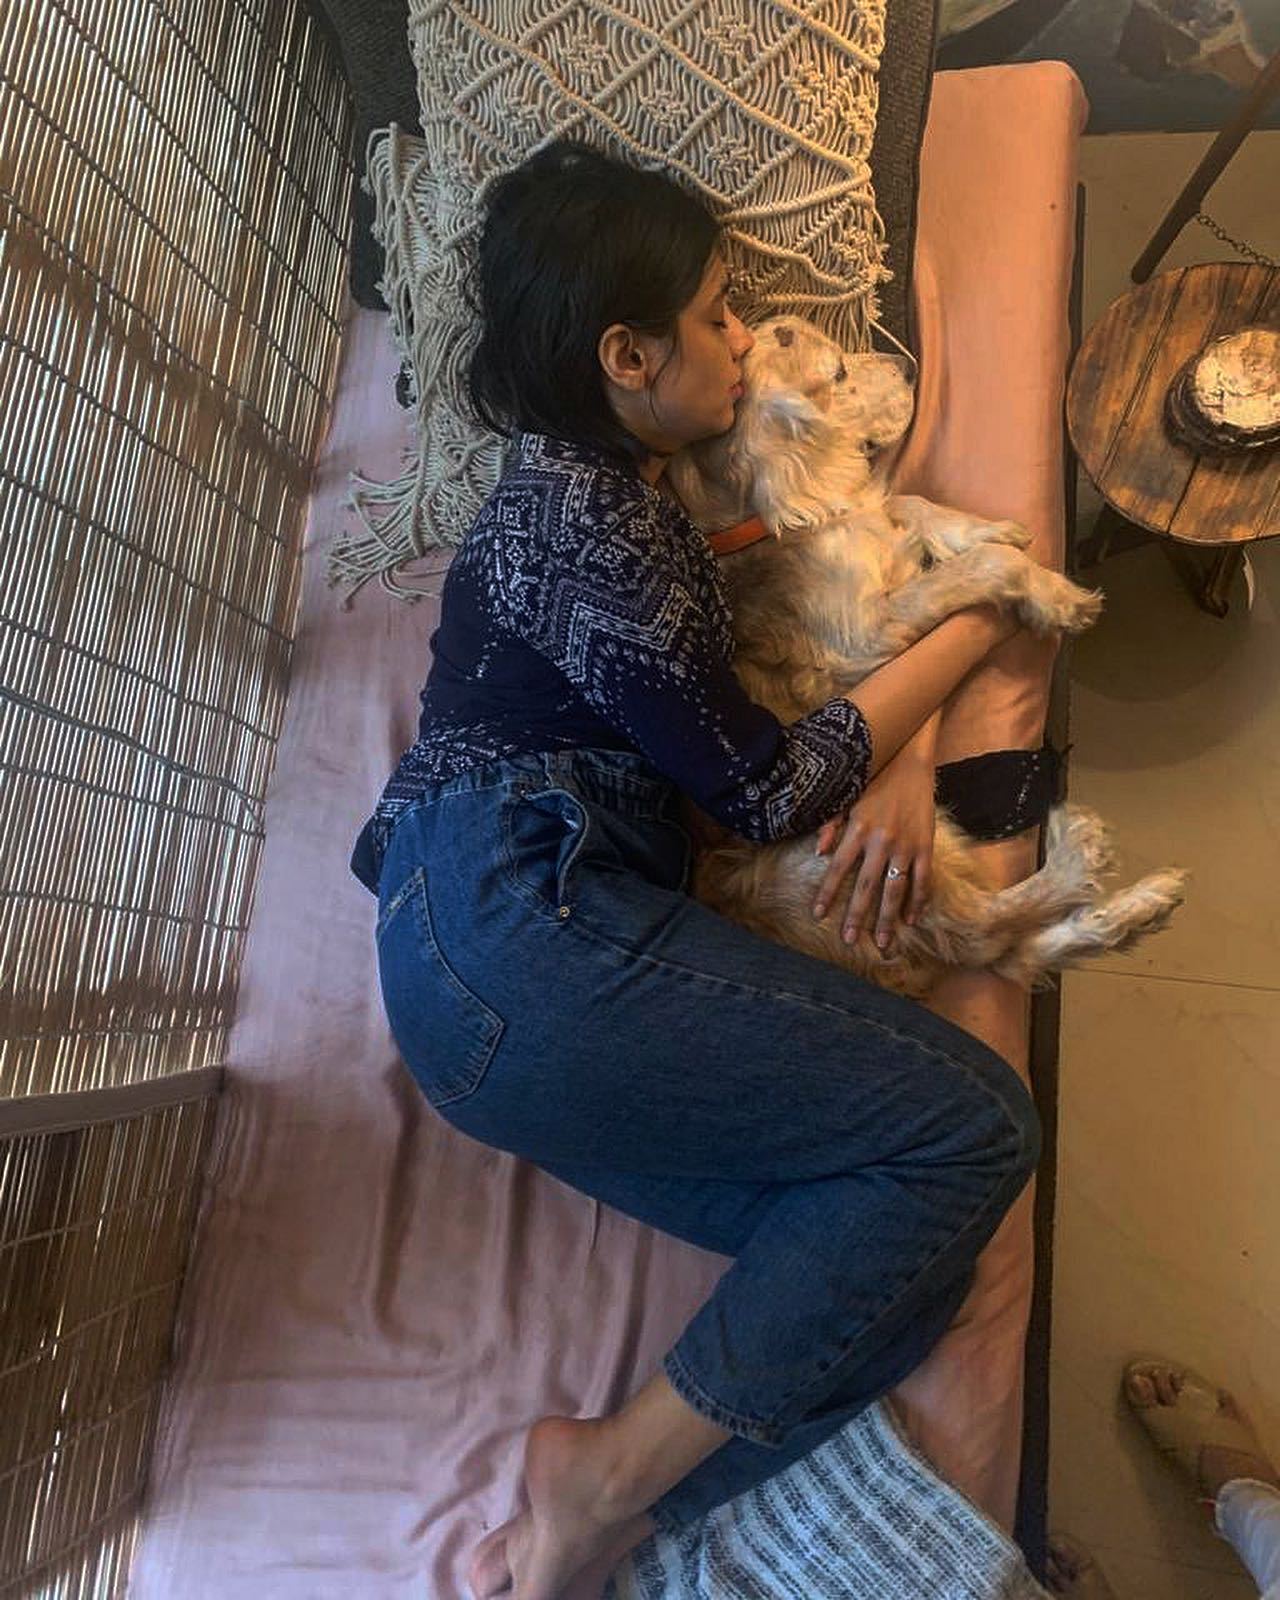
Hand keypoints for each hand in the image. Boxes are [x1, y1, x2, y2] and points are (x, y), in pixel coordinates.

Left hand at [811, 745, 935, 951]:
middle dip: (857, 916)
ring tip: (882, 943)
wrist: (910, 759)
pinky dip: (918, 901)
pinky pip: (922, 879)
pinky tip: (912, 920)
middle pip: (866, 887)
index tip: (818, 915)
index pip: (838, 869)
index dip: (827, 893)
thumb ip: (830, 824)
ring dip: (888, 918)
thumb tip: (817, 852)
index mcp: (858, 829)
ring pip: (895, 890)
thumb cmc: (873, 778)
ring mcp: (906, 845)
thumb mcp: (845, 795)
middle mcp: (881, 840)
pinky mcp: (926, 845)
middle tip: (850, 941)